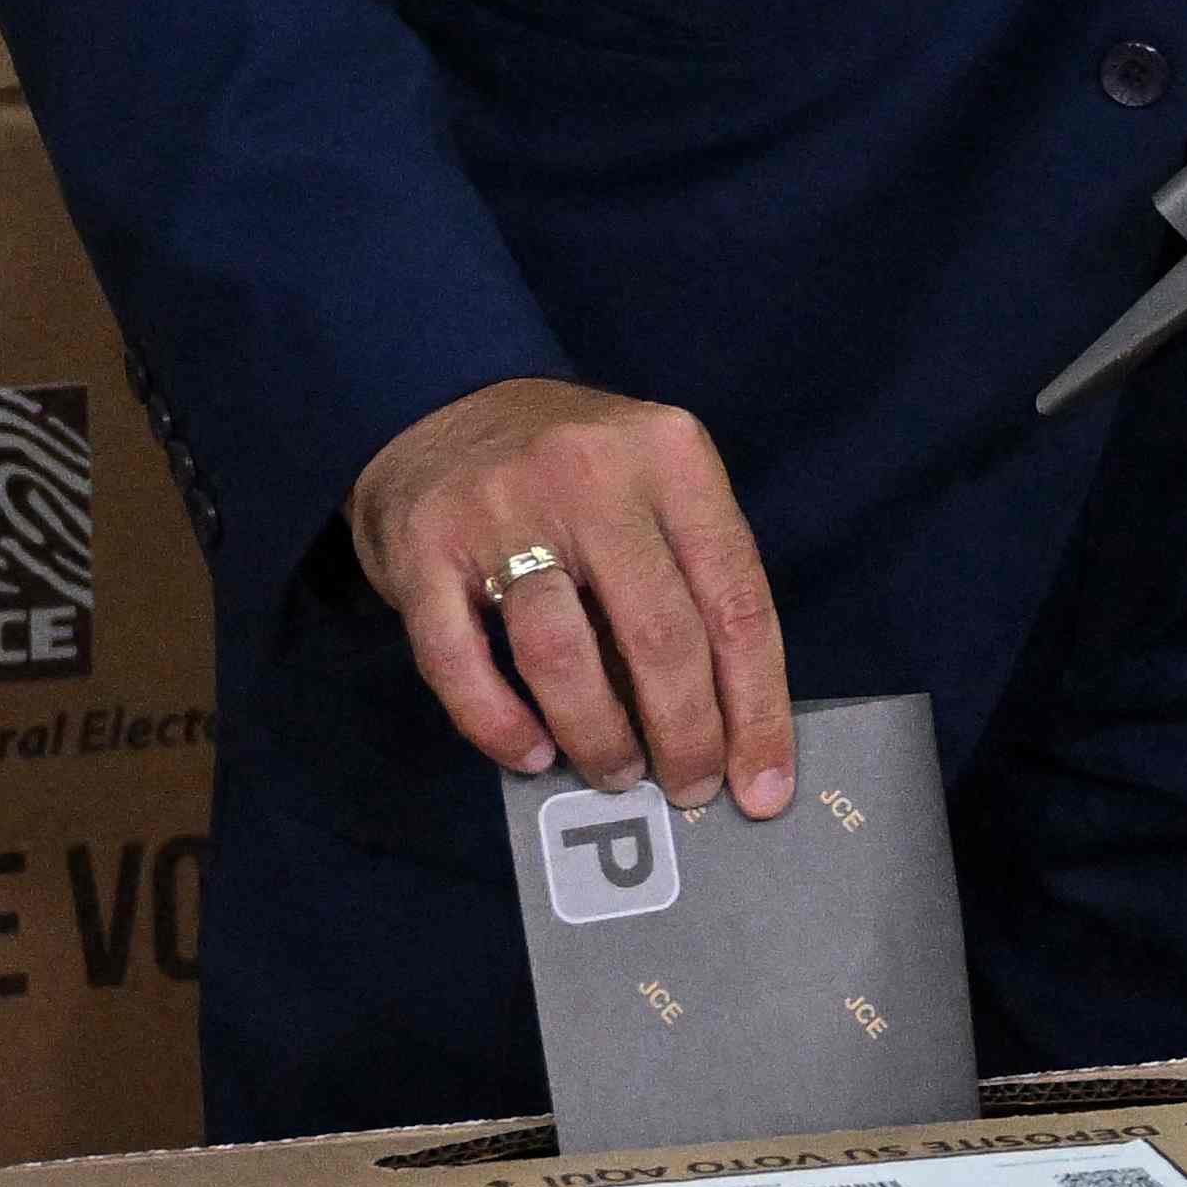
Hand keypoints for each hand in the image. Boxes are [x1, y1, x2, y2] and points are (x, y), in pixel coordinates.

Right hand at [350, 377, 793, 814]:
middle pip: (659, 634)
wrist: (436, 398)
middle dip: (684, 735)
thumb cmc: (569, 468)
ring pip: (561, 654)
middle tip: (687, 789)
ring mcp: (500, 507)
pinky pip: (461, 663)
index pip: (736, 600)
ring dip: (598, 737)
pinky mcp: (423, 546)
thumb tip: (724, 727)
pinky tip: (531, 754)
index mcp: (671, 456)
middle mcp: (591, 472)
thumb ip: (687, 578)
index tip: (763, 789)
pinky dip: (500, 726)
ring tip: (614, 772)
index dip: (756, 708)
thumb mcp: (651, 485)